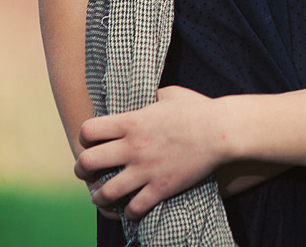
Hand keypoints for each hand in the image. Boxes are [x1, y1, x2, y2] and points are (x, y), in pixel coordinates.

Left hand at [74, 85, 222, 220]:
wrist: (222, 131)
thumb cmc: (199, 109)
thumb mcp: (172, 94)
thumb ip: (153, 95)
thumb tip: (149, 96)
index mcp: (132, 122)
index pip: (88, 131)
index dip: (85, 137)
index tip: (92, 141)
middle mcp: (133, 147)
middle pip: (87, 163)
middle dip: (82, 169)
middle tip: (88, 171)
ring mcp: (146, 169)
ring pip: (105, 192)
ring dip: (99, 196)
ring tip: (101, 196)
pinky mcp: (161, 187)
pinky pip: (134, 208)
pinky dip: (129, 212)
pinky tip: (131, 208)